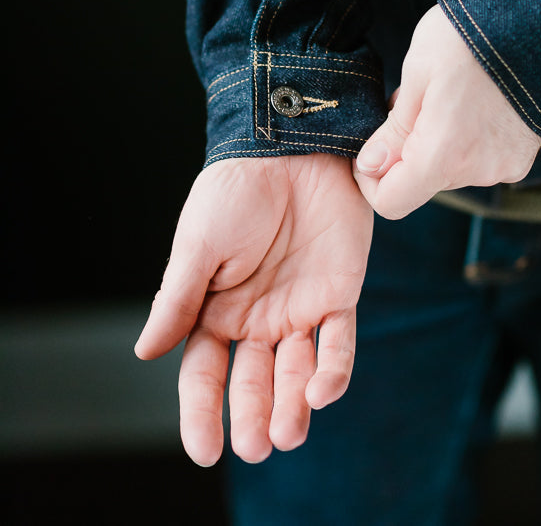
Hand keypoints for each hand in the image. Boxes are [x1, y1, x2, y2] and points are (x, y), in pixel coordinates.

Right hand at [135, 153, 372, 465]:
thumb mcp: (198, 245)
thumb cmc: (235, 190)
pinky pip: (339, 341)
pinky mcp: (338, 293)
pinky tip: (322, 391)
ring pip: (297, 372)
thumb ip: (177, 300)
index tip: (203, 450)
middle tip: (254, 448)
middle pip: (252, 381)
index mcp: (214, 308)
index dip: (201, 412)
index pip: (202, 372)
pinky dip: (333, 370)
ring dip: (294, 407)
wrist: (289, 145)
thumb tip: (145, 352)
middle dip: (252, 417)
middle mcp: (257, 316)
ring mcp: (299, 308)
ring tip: (288, 433)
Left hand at [353, 5, 540, 218]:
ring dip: (432, 142)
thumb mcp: (417, 72)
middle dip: (403, 149)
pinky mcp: (519, 158)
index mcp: (443, 153)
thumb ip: (393, 128)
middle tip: (409, 101)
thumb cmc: (471, 37)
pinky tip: (467, 103)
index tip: (369, 148)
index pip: (392, 202)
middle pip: (419, 183)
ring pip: (446, 169)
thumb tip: (369, 166)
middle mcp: (475, 171)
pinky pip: (474, 161)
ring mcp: (501, 167)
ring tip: (441, 95)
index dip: (370, 181)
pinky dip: (461, 140)